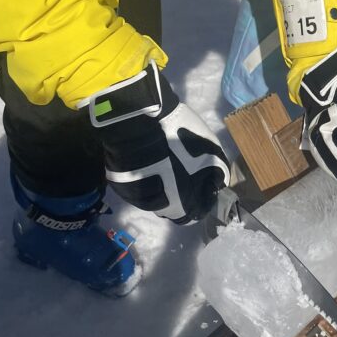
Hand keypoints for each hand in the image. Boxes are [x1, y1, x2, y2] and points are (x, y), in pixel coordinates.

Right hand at [83, 62, 229, 223]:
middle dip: (181, 192)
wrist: (138, 123)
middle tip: (184, 170)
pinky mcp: (119, 184)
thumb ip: (217, 173)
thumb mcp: (212, 153)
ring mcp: (134, 197)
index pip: (195, 213)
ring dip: (161, 184)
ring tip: (165, 162)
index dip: (202, 199)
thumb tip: (216, 183)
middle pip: (173, 206)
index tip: (204, 184)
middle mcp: (155, 207)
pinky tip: (147, 158)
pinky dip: (144, 175)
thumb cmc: (179, 139)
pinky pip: (137, 185)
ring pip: (154, 196)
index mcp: (180, 205)